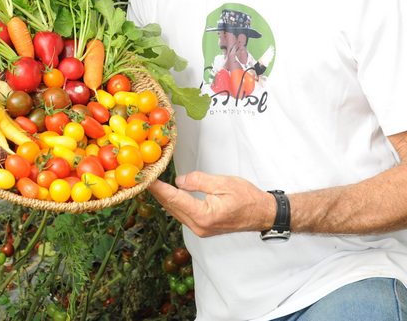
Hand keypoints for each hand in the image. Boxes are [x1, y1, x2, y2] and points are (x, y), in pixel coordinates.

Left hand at [148, 171, 274, 237]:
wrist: (262, 214)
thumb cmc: (248, 198)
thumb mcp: (223, 183)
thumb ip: (199, 181)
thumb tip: (179, 181)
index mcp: (203, 215)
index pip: (174, 198)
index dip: (158, 187)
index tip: (145, 178)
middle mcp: (199, 226)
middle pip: (171, 207)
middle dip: (157, 192)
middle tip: (144, 177)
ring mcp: (200, 229)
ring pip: (175, 212)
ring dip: (164, 198)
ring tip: (152, 183)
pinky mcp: (203, 228)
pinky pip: (183, 214)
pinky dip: (174, 203)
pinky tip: (168, 193)